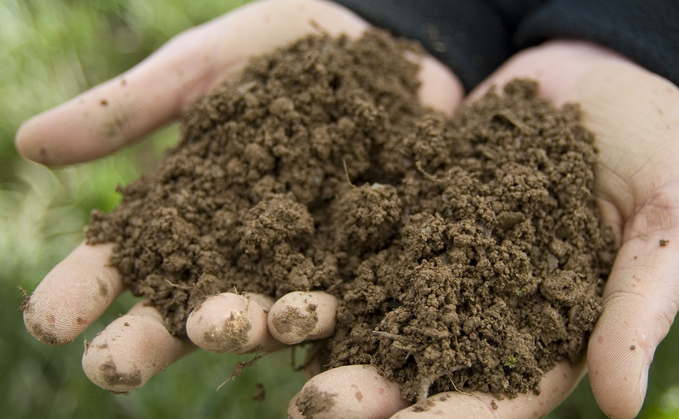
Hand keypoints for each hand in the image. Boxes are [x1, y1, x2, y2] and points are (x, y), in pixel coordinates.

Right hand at [17, 0, 461, 394]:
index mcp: (190, 210)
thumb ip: (130, 109)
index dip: (87, 288)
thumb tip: (28, 141)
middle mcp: (241, 249)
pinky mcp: (366, 254)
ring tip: (214, 329)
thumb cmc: (278, 52)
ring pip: (267, 307)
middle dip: (150, 338)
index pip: (128, 257)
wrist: (376, 44)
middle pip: (188, 303)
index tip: (50, 320)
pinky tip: (310, 317)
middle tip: (111, 368)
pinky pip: (349, 288)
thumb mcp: (200, 68)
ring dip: (240, 326)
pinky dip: (329, 306)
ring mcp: (305, 257)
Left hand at [286, 41, 678, 417]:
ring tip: (275, 338)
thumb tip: (624, 406)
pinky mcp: (411, 207)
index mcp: (547, 327)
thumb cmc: (658, 147)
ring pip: (378, 301)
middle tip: (314, 406)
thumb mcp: (665, 224)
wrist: (600, 74)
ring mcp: (442, 254)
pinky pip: (366, 233)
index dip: (449, 418)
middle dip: (369, 385)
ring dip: (329, 325)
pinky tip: (282, 265)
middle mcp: (484, 302)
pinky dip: (329, 251)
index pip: (497, 394)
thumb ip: (639, 307)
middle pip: (422, 359)